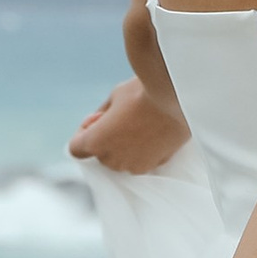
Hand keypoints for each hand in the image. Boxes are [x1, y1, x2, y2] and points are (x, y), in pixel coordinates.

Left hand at [69, 77, 190, 171]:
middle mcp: (113, 159)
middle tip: (121, 115)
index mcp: (96, 142)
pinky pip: (141, 159)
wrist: (180, 97)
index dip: (83, 131)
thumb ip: (104, 114)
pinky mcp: (155, 164)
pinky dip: (143, 149)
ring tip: (140, 121)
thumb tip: (101, 121)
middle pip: (100, 154)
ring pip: (121, 159)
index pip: (76, 148)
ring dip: (124, 145)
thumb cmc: (144, 92)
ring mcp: (135, 165)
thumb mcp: (115, 96)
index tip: (98, 117)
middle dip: (106, 137)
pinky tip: (153, 129)